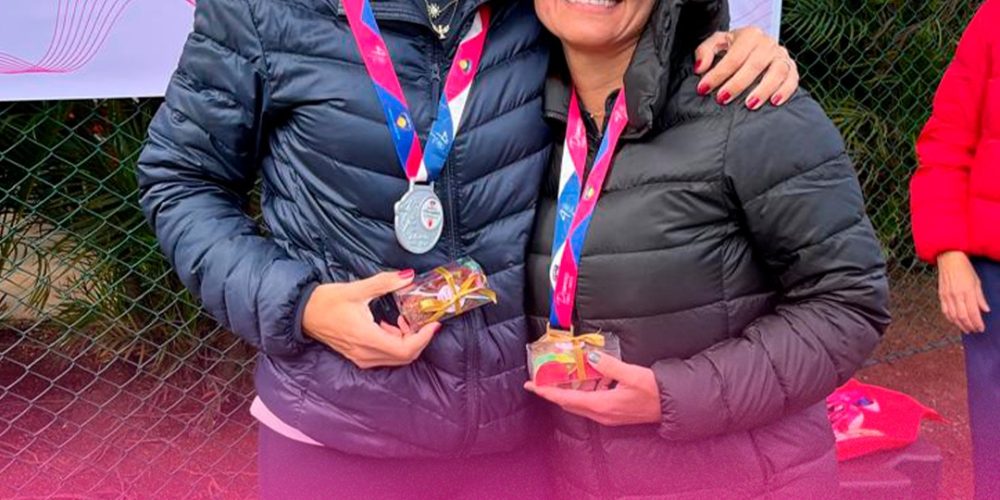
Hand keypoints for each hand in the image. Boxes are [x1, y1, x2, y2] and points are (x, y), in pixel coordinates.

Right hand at [302, 269, 440, 367]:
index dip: (424, 338)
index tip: (433, 323)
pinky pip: (385, 356)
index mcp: (366, 338)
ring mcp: (361, 357)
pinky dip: (394, 343)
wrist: (303, 314)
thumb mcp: (357, 288)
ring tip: (403, 319)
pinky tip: (389, 326)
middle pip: (404, 356)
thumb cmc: (326, 301)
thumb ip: (385, 282)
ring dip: (406, 341)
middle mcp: (365, 353)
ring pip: (395, 358)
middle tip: (421, 320)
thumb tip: (408, 276)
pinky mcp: (358, 356)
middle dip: (418, 339)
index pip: (405, 349)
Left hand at [524, 351, 660, 425]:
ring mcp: (607, 416)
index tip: (532, 385)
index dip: (547, 392)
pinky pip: (593, 402)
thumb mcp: (632, 374)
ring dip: (573, 388)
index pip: (567, 399)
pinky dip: (588, 390)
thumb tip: (590, 356)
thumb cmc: (654, 391)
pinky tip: (595, 376)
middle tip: (542, 377)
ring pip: (581, 402)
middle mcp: (601, 414)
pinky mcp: (614, 413)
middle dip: (554, 390)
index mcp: (602, 405)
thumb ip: (608, 365)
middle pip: (570, 402)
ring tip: (568, 371)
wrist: (672, 406)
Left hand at [694, 27, 798, 108]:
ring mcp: (781, 55)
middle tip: (722, 99)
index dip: (717, 74)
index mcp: (749, 35)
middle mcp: (768, 43)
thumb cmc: (733, 48)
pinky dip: (785, 90)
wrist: (754, 47)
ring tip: (750, 105)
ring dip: (763, 89)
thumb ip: (704, 52)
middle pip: (755, 64)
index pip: (733, 56)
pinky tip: (774, 102)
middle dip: (737, 84)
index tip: (703, 89)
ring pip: (777, 72)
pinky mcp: (791, 67)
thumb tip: (700, 68)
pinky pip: (793, 79)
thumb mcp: (716, 44)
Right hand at [937, 251, 990, 332]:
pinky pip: (945, 310)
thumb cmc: (964, 268)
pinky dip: (950, 318)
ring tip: (966, 329)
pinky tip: (954, 321)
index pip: (973, 312)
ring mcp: (947, 296)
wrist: (948, 258)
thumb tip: (985, 310)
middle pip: (963, 317)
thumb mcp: (977, 281)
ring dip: (960, 325)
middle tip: (974, 330)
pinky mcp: (941, 295)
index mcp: (967, 291)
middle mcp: (956, 295)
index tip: (981, 328)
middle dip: (969, 326)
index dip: (977, 322)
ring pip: (953, 316)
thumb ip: (980, 297)